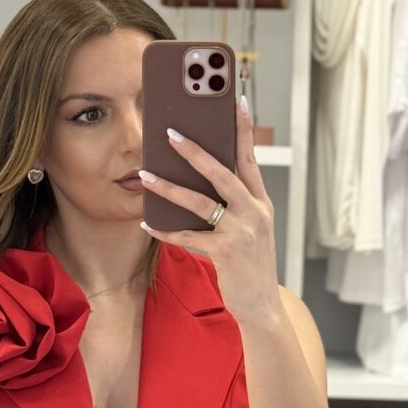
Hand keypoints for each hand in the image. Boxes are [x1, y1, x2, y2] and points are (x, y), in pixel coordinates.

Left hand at [138, 93, 282, 326]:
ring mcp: (242, 232)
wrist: (262, 306)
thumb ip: (232, 205)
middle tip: (170, 133)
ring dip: (169, 187)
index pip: (251, 158)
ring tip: (145, 174)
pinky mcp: (227, 253)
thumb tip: (196, 181)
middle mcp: (255, 212)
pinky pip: (189, 236)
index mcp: (261, 203)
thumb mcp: (249, 230)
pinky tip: (147, 225)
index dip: (244, 129)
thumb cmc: (249, 265)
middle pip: (223, 172)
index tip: (238, 101)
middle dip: (195, 151)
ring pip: (201, 201)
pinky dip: (166, 230)